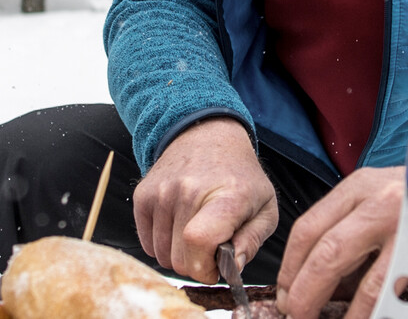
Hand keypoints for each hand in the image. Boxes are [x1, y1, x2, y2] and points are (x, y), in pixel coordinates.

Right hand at [132, 116, 278, 281]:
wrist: (207, 137)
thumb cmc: (240, 178)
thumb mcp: (264, 208)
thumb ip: (252, 241)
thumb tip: (233, 269)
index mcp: (226, 196)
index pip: (200, 241)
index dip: (206, 268)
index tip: (216, 268)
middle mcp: (188, 191)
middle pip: (180, 258)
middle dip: (197, 266)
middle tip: (210, 250)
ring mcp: (161, 192)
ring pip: (161, 256)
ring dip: (179, 256)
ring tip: (196, 235)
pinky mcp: (143, 196)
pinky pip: (147, 245)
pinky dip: (163, 246)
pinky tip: (179, 229)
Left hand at [275, 165, 407, 318]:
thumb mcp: (378, 198)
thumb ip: (345, 231)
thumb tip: (308, 284)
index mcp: (361, 188)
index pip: (310, 231)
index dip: (291, 271)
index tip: (287, 297)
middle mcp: (388, 205)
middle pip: (330, 256)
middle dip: (307, 298)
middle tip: (301, 318)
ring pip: (373, 290)